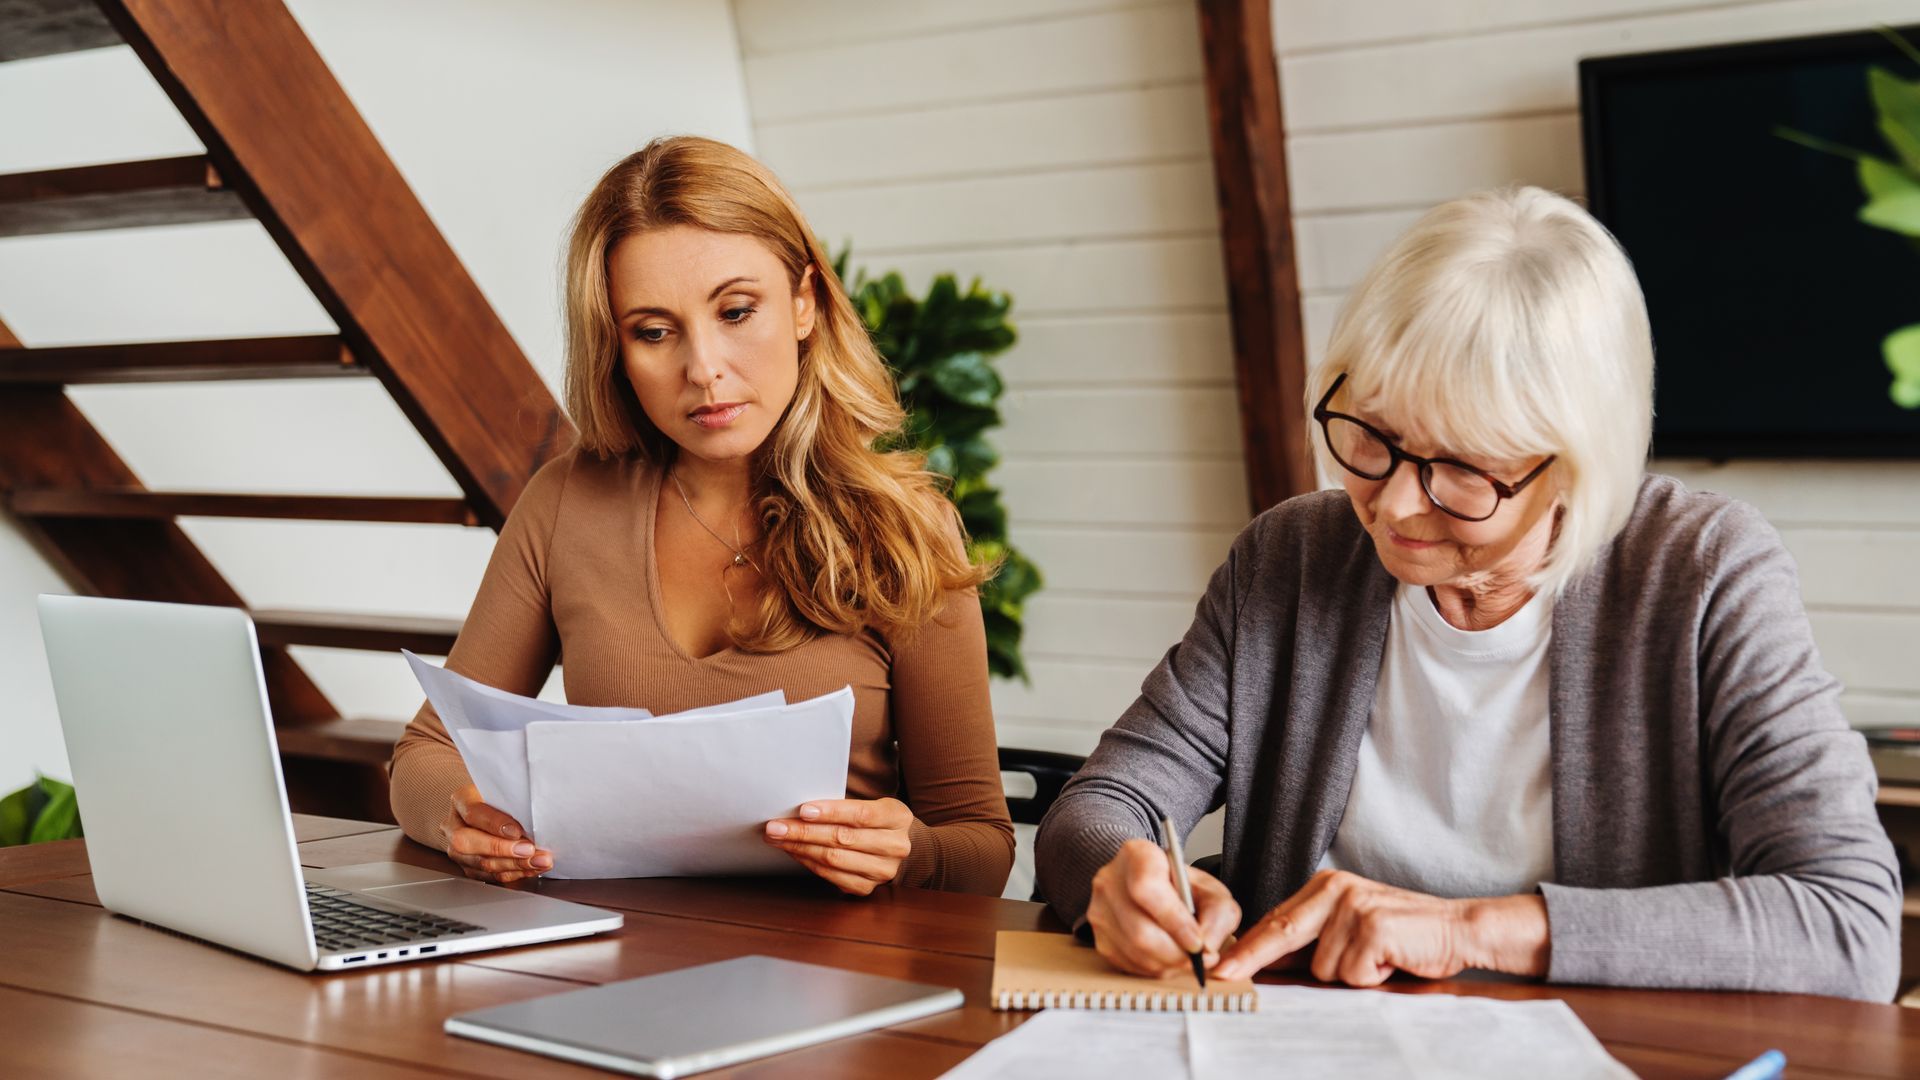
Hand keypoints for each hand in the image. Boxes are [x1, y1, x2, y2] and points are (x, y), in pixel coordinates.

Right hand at [440, 783, 552, 883]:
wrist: (493, 808)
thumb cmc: (502, 797)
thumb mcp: (505, 791)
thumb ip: (514, 803)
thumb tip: (533, 821)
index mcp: (461, 800)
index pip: (473, 812)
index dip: (495, 824)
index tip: (517, 832)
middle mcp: (453, 825)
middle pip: (468, 842)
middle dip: (503, 850)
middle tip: (529, 851)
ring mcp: (456, 848)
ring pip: (479, 863)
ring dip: (512, 865)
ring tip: (537, 861)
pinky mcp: (467, 866)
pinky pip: (487, 875)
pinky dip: (511, 873)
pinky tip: (529, 868)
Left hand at [763, 797, 912, 895]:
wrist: (895, 845)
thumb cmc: (874, 820)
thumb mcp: (870, 804)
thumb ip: (843, 806)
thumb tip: (799, 809)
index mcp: (898, 817)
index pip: (862, 814)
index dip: (831, 812)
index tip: (802, 810)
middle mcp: (895, 846)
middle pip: (843, 838)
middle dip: (804, 832)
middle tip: (775, 826)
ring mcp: (883, 870)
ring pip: (834, 859)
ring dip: (800, 848)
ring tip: (777, 838)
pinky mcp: (867, 887)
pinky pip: (831, 876)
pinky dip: (808, 863)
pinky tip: (793, 852)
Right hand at [1085, 838, 1240, 978]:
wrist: (1154, 886)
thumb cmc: (1182, 887)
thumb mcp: (1211, 890)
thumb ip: (1218, 915)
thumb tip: (1207, 948)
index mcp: (1137, 855)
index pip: (1147, 889)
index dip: (1174, 921)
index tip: (1198, 942)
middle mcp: (1109, 881)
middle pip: (1139, 930)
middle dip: (1176, 953)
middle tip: (1200, 959)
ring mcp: (1099, 910)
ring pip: (1134, 952)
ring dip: (1168, 965)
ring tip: (1187, 959)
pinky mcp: (1098, 937)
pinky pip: (1127, 965)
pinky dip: (1154, 969)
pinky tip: (1168, 959)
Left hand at [1211, 870, 1549, 985]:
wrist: (1459, 929)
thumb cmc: (1404, 936)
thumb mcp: (1352, 929)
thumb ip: (1315, 939)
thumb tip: (1267, 963)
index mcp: (1327, 887)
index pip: (1277, 920)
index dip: (1248, 947)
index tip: (1221, 965)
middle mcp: (1336, 890)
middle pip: (1281, 933)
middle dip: (1252, 959)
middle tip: (1226, 976)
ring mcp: (1354, 907)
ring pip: (1323, 967)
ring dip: (1350, 976)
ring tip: (1377, 961)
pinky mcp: (1373, 927)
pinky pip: (1352, 974)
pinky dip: (1371, 979)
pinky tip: (1390, 963)